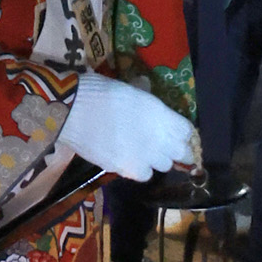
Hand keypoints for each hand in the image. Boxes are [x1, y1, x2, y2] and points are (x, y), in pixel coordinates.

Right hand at [63, 69, 198, 182]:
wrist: (74, 111)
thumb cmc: (100, 91)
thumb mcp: (129, 87)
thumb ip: (145, 94)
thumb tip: (146, 88)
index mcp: (161, 113)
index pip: (187, 130)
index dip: (183, 132)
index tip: (178, 132)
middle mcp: (160, 138)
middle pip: (181, 152)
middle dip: (176, 149)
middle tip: (165, 144)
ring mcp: (146, 157)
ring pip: (164, 165)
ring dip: (158, 158)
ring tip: (145, 150)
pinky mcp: (130, 170)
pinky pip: (145, 174)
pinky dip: (141, 168)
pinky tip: (131, 159)